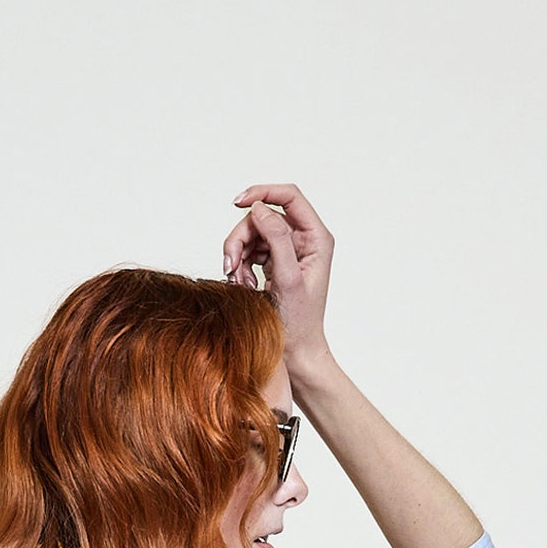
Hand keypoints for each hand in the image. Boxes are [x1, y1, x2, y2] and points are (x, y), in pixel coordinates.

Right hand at [224, 183, 334, 382]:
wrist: (296, 355)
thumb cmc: (298, 324)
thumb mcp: (287, 280)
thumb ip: (277, 239)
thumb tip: (259, 209)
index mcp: (316, 238)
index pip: (289, 196)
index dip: (262, 193)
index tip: (237, 203)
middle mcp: (304, 240)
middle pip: (263, 217)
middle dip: (242, 238)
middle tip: (230, 266)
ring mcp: (288, 252)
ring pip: (252, 235)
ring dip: (238, 256)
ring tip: (238, 283)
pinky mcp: (275, 264)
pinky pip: (249, 253)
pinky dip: (240, 267)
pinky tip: (243, 286)